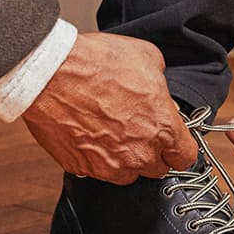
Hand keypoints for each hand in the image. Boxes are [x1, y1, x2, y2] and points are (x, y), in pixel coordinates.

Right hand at [22, 32, 197, 184]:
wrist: (49, 73)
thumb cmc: (94, 63)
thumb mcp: (146, 58)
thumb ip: (162, 86)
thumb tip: (161, 95)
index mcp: (162, 128)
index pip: (185, 158)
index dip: (178, 149)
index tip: (171, 142)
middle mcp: (139, 154)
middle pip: (156, 169)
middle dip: (150, 152)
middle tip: (135, 129)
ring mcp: (109, 166)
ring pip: (126, 174)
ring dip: (123, 159)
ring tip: (109, 131)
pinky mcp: (82, 167)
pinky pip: (96, 170)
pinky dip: (94, 157)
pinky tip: (88, 132)